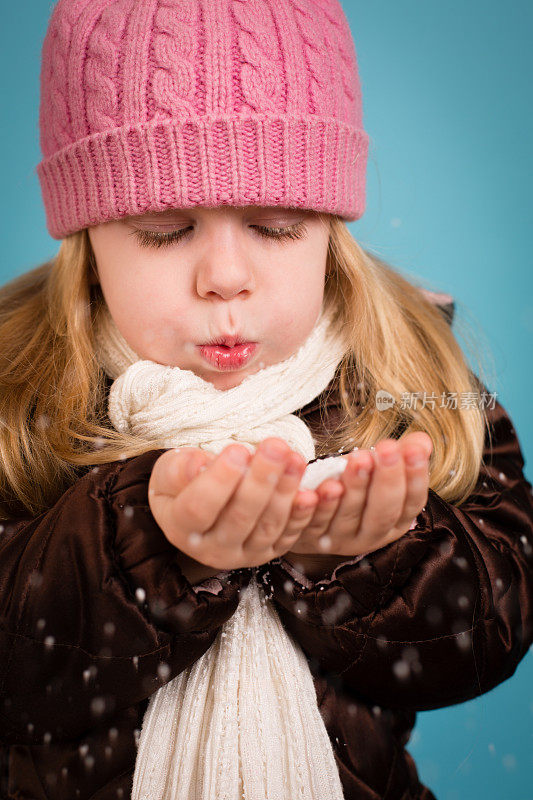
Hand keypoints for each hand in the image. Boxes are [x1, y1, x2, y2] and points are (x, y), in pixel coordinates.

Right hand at [147, 438, 318, 570]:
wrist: (202, 502)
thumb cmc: (184, 481)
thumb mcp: (171, 469)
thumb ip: (179, 469)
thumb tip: (198, 467)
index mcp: (180, 527)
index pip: (199, 508)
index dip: (219, 481)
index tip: (237, 450)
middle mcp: (211, 549)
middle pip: (239, 518)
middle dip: (260, 480)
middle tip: (275, 447)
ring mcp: (244, 554)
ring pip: (267, 526)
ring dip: (285, 491)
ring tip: (294, 459)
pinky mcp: (270, 551)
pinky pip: (289, 535)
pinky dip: (303, 514)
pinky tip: (312, 492)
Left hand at [285, 432, 432, 557]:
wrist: (313, 517)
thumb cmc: (353, 490)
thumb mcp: (379, 472)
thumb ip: (401, 456)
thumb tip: (422, 441)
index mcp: (396, 521)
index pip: (412, 502)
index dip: (415, 477)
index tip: (414, 450)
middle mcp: (372, 535)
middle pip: (384, 512)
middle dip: (387, 479)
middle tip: (387, 448)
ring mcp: (341, 538)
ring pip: (350, 515)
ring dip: (356, 487)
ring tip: (359, 459)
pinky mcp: (313, 536)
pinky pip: (317, 521)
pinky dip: (323, 503)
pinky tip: (326, 483)